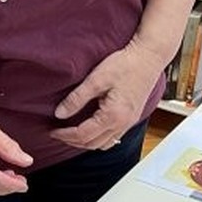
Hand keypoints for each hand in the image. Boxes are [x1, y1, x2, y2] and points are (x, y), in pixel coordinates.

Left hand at [51, 38, 162, 152]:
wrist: (149, 57)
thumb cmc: (126, 64)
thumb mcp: (96, 79)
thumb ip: (77, 98)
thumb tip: (60, 114)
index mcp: (113, 116)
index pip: (83, 135)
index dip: (65, 135)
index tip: (52, 131)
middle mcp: (123, 124)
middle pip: (93, 144)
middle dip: (73, 141)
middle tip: (57, 134)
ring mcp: (129, 122)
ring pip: (103, 144)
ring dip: (86, 142)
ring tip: (70, 134)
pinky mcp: (131, 118)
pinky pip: (113, 138)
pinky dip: (98, 138)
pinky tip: (90, 129)